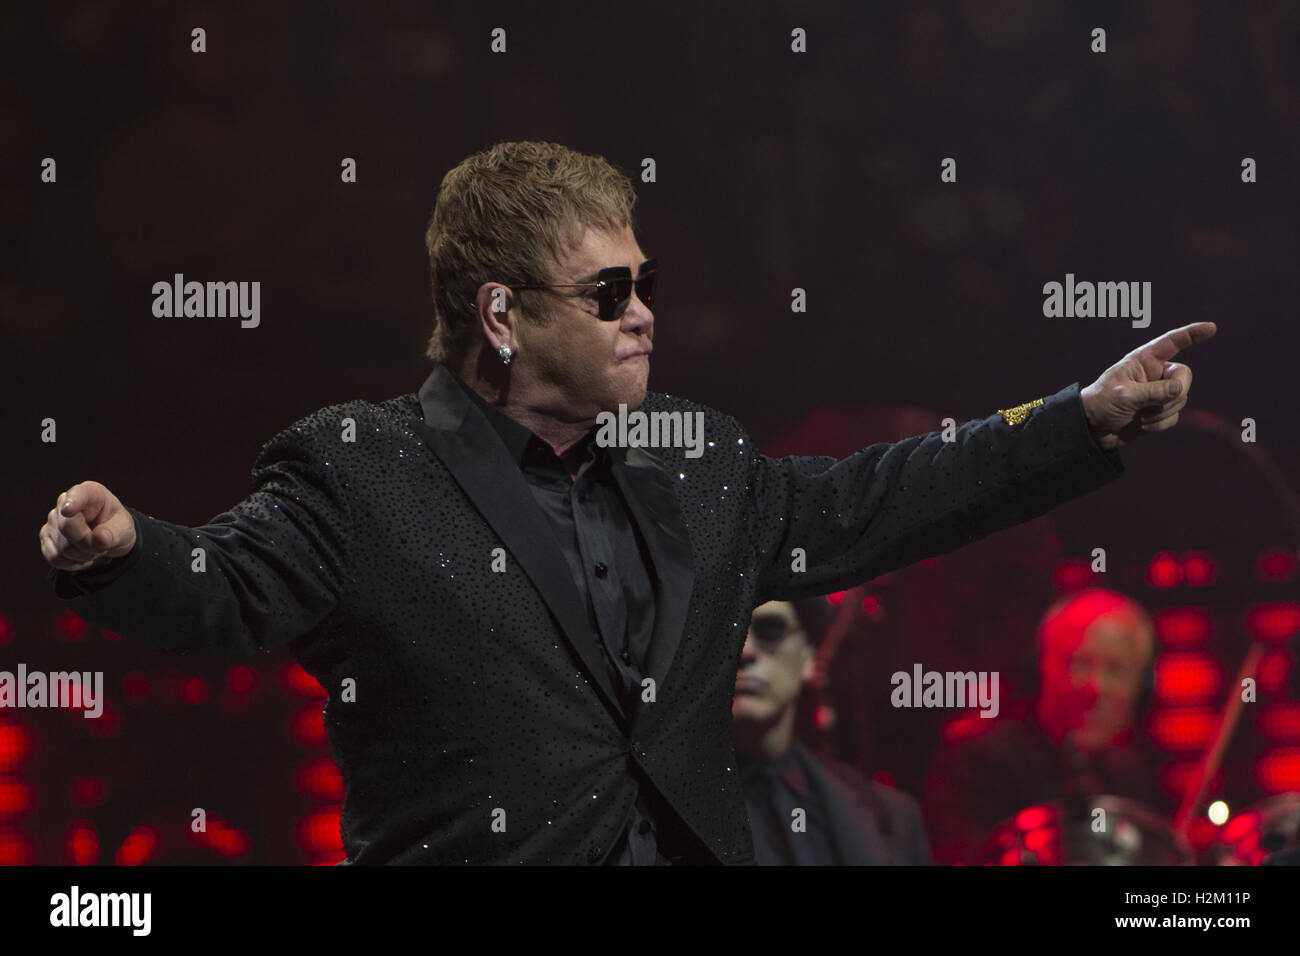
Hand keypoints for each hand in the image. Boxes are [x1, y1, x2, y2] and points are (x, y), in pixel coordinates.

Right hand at [38, 481, 136, 571]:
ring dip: (84, 556)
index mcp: (90, 493)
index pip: (77, 495)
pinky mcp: (46, 536)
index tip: (68, 510)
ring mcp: (52, 520)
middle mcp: (65, 502)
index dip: (72, 503)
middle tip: (103, 544)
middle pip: (67, 528)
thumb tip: (99, 539)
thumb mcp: (124, 528)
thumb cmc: (117, 527)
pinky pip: (54, 557)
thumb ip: (114, 533)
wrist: (107, 538)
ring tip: (94, 547)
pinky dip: (72, 564)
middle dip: (89, 544)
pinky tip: (82, 557)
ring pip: (62, 548)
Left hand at [1079, 322, 1216, 449]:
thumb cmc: (1100, 404)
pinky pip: (1175, 416)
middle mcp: (1154, 374)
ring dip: (1162, 411)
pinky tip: (1142, 425)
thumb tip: (1179, 390)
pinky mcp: (1159, 411)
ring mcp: (1158, 393)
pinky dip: (1160, 423)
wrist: (1092, 430)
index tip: (1211, 328)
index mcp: (1143, 360)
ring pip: (1181, 398)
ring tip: (1140, 415)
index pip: (1172, 342)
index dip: (1192, 334)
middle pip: (1184, 376)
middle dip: (1175, 392)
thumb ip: (1152, 392)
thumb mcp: (1124, 395)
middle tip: (1154, 405)